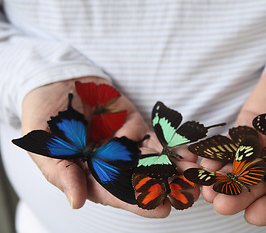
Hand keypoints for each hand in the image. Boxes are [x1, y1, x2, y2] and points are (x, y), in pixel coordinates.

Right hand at [21, 76, 198, 217]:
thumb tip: (77, 202)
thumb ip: (62, 174)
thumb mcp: (45, 147)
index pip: (115, 194)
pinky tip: (189, 155)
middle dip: (165, 189)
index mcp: (88, 175)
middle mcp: (110, 164)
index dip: (137, 202)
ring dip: (175, 172)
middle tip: (189, 196)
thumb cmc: (44, 116)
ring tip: (196, 179)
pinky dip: (172, 148)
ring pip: (152, 163)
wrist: (56, 82)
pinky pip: (156, 140)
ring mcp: (124, 145)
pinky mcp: (135, 127)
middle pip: (140, 182)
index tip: (161, 208)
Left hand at [200, 60, 265, 224]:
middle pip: (262, 182)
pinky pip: (231, 144)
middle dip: (242, 194)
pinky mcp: (247, 127)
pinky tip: (205, 163)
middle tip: (221, 204)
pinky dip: (218, 154)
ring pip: (243, 166)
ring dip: (225, 179)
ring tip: (208, 188)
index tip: (254, 216)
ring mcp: (265, 142)